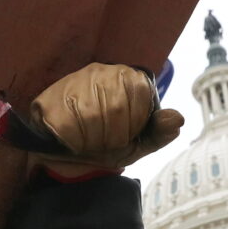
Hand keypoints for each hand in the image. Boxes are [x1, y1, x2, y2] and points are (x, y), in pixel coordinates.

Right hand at [28, 62, 183, 176]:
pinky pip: (68, 123)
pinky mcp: (49, 98)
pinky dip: (74, 141)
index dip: (134, 124)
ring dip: (93, 140)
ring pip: (91, 115)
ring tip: (89, 141)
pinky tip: (73, 140)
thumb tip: (178, 118)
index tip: (126, 134)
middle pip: (116, 107)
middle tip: (105, 141)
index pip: (140, 96)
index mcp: (127, 77)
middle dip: (113, 135)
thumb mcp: (139, 143)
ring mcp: (73, 82)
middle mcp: (100, 71)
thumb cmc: (108, 143)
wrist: (70, 157)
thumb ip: (160, 132)